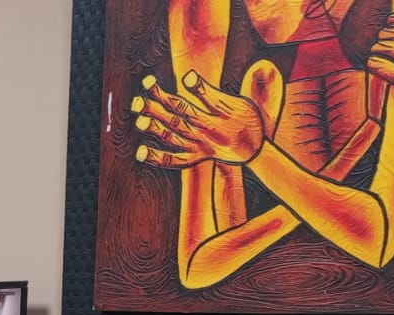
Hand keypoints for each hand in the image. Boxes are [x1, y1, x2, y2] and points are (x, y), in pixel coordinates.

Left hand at [133, 71, 263, 168]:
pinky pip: (176, 160)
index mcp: (224, 113)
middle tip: (141, 93)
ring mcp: (201, 144)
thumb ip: (219, 92)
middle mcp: (210, 129)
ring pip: (175, 135)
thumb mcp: (241, 102)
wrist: (254, 151)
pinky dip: (159, 159)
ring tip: (139, 117)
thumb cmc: (246, 119)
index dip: (198, 87)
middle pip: (183, 114)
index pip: (209, 99)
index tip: (187, 77)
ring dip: (155, 128)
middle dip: (161, 103)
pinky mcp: (196, 156)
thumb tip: (207, 74)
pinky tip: (140, 153)